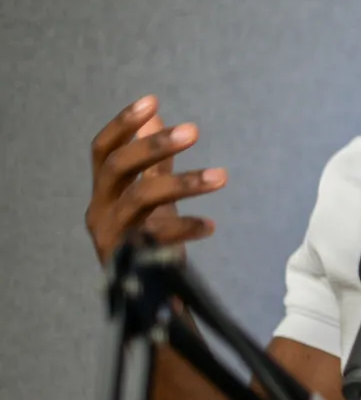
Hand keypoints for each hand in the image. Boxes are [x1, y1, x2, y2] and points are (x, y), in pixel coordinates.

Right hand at [84, 95, 226, 265]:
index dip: (123, 124)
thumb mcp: (150, 196)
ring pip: (140, 198)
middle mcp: (100, 211)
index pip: (103, 150)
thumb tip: (155, 114)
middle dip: (154, 146)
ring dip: (184, 183)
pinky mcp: (130, 261)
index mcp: (103, 192)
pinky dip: (187, 227)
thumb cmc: (148, 239)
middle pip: (118, 167)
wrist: (149, 298)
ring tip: (222, 176)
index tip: (152, 100)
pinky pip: (159, 237)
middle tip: (194, 131)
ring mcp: (112, 236)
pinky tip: (211, 225)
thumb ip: (153, 159)